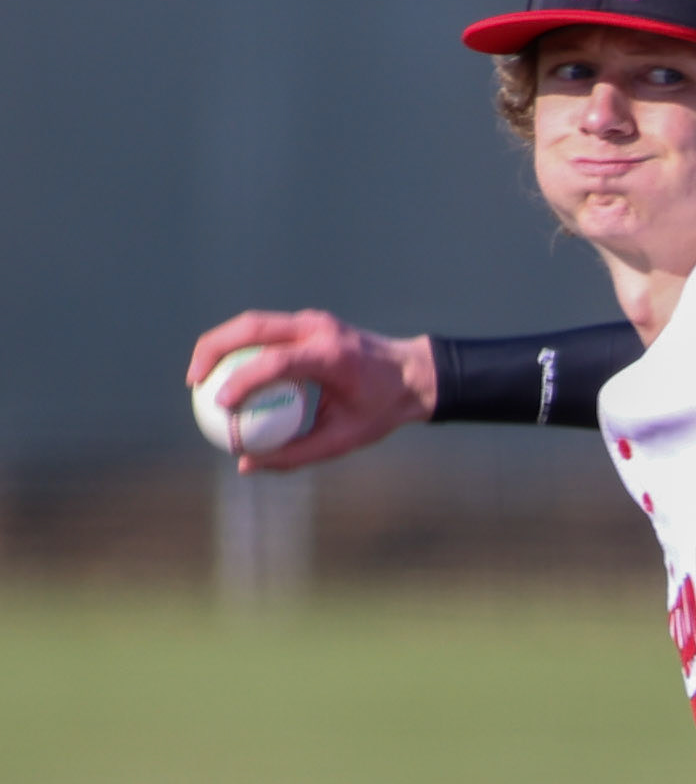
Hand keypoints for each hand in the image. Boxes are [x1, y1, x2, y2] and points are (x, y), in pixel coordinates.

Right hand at [185, 309, 436, 471]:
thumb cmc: (380, 411)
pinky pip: (265, 331)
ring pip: (253, 322)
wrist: (413, 374)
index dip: (242, 380)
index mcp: (331, 355)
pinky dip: (240, 348)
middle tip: (193, 383)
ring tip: (199, 376)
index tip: (219, 404)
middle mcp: (318, 328)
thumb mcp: (343, 441)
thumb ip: (295, 454)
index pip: (276, 361)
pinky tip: (224, 373)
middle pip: (251, 326)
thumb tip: (246, 464)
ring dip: (221, 344)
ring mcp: (312, 319)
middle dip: (213, 349)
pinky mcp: (307, 321)